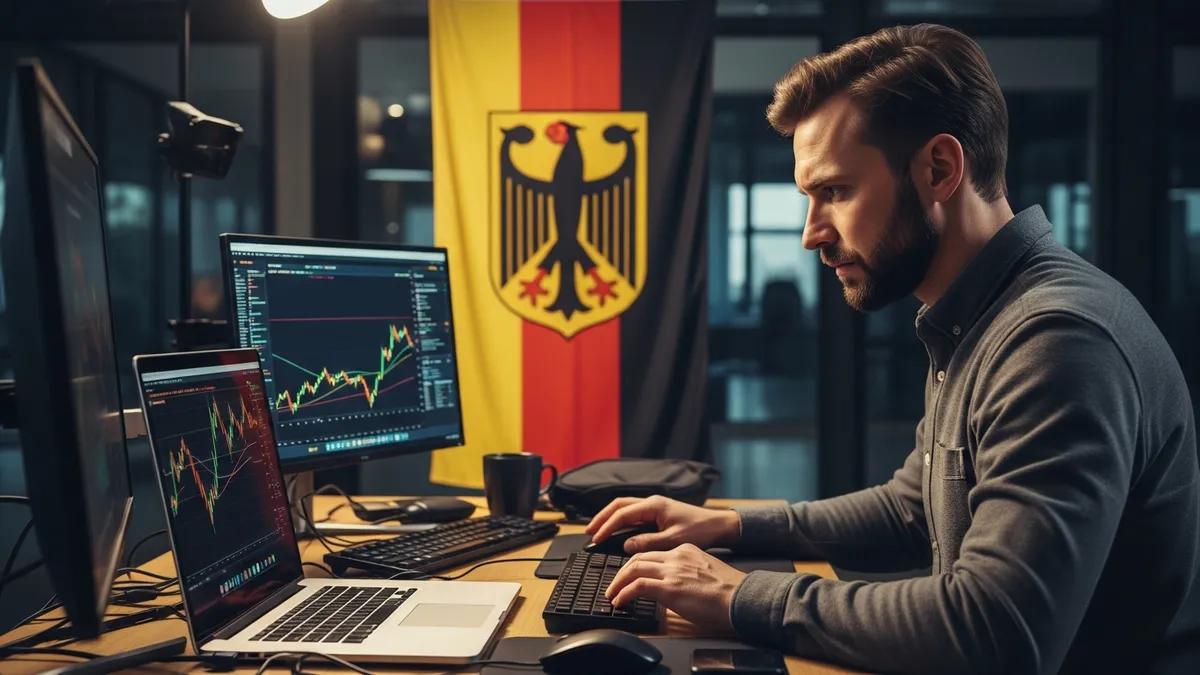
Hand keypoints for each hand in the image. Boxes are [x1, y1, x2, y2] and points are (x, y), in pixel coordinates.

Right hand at [585, 495, 740, 553]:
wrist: (717, 525)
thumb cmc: (699, 530)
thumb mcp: (673, 540)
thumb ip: (648, 542)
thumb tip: (625, 545)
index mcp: (654, 505)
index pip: (622, 513)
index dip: (607, 526)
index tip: (596, 538)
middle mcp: (651, 502)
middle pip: (618, 505)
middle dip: (602, 518)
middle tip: (589, 532)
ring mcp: (654, 506)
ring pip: (624, 508)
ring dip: (610, 518)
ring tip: (597, 530)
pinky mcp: (657, 513)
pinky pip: (633, 514)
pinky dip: (621, 520)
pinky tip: (616, 531)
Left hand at [605, 543, 746, 630]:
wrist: (741, 598)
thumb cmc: (729, 592)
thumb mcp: (705, 572)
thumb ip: (686, 572)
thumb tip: (673, 586)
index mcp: (686, 550)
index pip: (653, 554)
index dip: (637, 565)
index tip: (630, 575)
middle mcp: (677, 556)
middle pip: (638, 558)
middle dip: (622, 572)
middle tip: (615, 585)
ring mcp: (672, 571)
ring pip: (633, 569)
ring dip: (618, 582)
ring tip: (612, 594)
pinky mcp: (670, 588)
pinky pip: (637, 587)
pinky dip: (624, 593)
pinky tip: (620, 601)